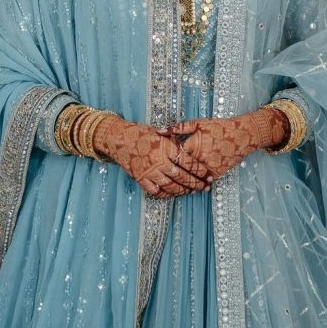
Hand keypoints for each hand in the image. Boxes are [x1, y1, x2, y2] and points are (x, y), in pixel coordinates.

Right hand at [93, 117, 211, 198]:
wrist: (117, 138)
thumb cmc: (140, 133)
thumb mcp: (160, 134)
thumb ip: (174, 142)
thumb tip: (189, 151)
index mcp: (165, 147)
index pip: (188, 162)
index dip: (200, 170)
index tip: (209, 175)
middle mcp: (159, 161)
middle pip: (182, 176)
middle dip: (197, 183)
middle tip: (206, 187)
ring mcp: (149, 172)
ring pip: (172, 187)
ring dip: (184, 191)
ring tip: (193, 191)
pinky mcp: (140, 179)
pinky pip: (157, 192)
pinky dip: (167, 194)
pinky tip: (174, 194)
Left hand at [162, 108, 285, 181]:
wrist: (241, 136)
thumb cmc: (218, 127)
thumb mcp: (198, 123)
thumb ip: (178, 128)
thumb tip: (159, 131)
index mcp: (193, 145)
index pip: (173, 154)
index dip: (164, 156)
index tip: (157, 157)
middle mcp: (200, 159)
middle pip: (180, 169)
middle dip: (170, 171)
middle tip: (158, 174)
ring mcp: (208, 169)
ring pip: (190, 179)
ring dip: (180, 182)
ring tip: (169, 184)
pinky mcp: (216, 174)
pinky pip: (202, 182)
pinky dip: (194, 184)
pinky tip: (186, 187)